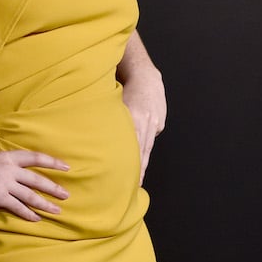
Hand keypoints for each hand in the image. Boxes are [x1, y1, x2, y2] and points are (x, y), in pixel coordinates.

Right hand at [0, 136, 70, 221]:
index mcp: (8, 157)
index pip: (36, 157)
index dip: (52, 162)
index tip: (66, 166)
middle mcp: (11, 170)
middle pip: (38, 179)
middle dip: (54, 188)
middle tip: (67, 195)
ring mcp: (5, 184)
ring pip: (31, 195)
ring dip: (45, 204)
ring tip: (57, 210)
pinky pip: (17, 206)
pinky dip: (28, 214)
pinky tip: (36, 219)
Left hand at [121, 69, 165, 185]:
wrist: (145, 74)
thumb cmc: (124, 88)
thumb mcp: (115, 103)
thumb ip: (111, 122)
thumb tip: (101, 141)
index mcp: (134, 117)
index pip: (133, 146)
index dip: (132, 164)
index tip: (128, 179)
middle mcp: (147, 121)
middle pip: (143, 150)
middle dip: (139, 169)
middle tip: (135, 187)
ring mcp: (156, 122)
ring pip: (148, 146)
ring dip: (143, 163)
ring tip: (139, 180)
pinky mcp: (160, 122)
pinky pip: (151, 136)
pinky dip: (145, 147)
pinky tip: (141, 156)